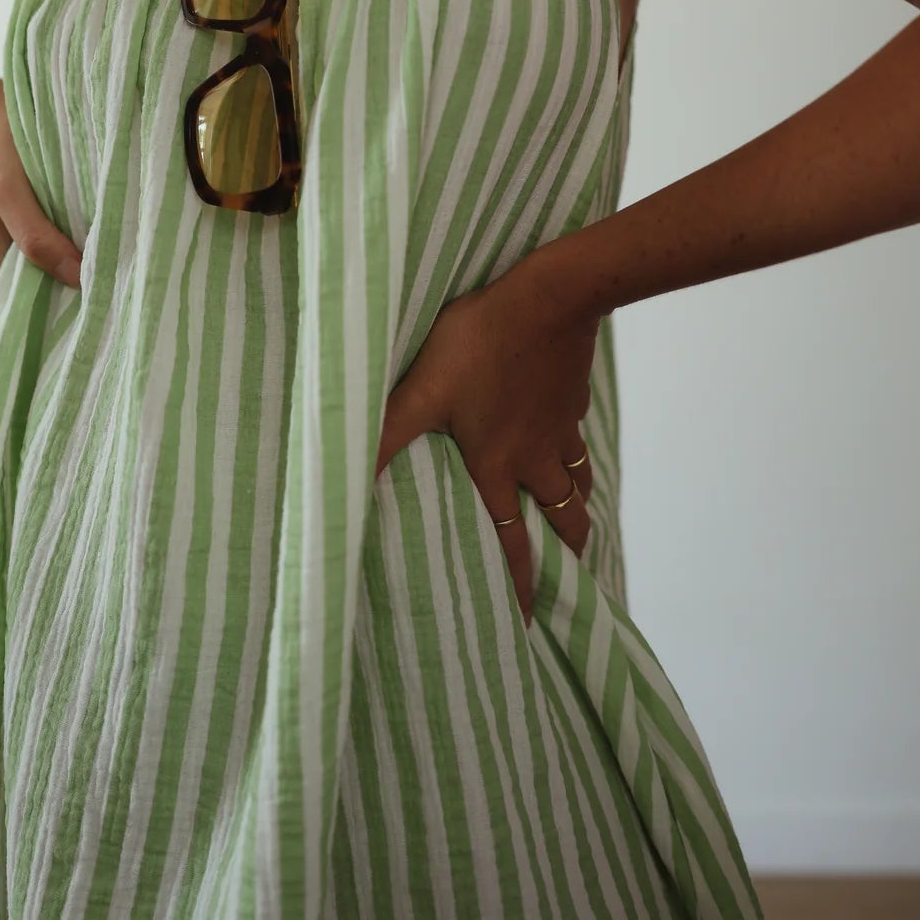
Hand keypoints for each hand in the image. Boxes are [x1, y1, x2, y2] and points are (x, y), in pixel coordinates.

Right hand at [0, 77, 82, 406]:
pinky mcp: (45, 238)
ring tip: (67, 395)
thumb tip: (80, 280)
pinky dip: (67, 309)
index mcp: (1, 267)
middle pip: (5, 341)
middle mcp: (13, 271)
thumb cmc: (5, 144)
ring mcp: (27, 257)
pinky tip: (92, 323)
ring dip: (45, 351)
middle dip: (13, 386)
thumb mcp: (14, 188)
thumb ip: (39, 233)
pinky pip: (53, 284)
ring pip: (32, 317)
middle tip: (25, 437)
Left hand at [373, 250, 603, 626]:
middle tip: (570, 570)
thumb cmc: (479, 344)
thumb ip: (385, 434)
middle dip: (565, 549)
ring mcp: (558, 426)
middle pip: (561, 517)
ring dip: (576, 504)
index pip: (511, 541)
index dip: (520, 585)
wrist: (550, 298)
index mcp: (497, 466)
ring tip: (576, 518)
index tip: (528, 621)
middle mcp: (534, 456)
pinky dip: (574, 449)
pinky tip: (564, 435)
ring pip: (576, 480)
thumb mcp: (421, 391)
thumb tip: (343, 479)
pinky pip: (576, 434)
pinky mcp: (570, 394)